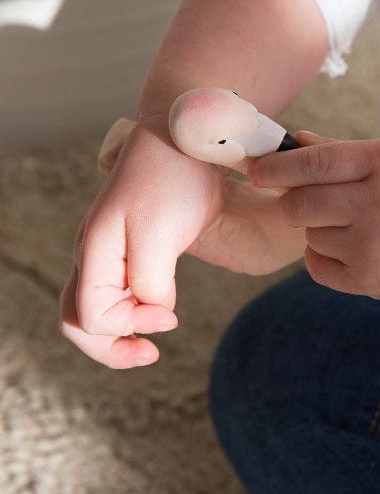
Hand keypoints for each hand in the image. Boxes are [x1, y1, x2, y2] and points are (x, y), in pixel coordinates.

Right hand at [60, 115, 224, 367]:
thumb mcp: (161, 234)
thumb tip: (153, 312)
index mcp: (94, 253)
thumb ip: (151, 282)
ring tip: (152, 347)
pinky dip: (133, 314)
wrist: (185, 140)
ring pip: (95, 311)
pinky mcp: (134, 250)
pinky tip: (160, 314)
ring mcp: (111, 254)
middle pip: (79, 322)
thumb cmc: (173, 181)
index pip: (92, 317)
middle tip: (152, 354)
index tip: (171, 317)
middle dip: (111, 348)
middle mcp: (94, 257)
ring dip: (119, 336)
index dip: (129, 326)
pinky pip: (119, 294)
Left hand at [248, 135, 379, 305]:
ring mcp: (372, 246)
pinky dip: (322, 255)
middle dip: (293, 199)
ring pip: (308, 234)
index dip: (276, 167)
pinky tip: (346, 246)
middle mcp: (376, 204)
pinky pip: (317, 266)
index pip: (312, 162)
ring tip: (351, 223)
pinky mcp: (370, 280)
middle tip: (306, 198)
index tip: (258, 170)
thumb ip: (346, 151)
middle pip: (300, 203)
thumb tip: (296, 142)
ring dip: (318, 227)